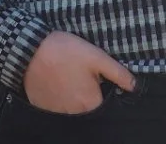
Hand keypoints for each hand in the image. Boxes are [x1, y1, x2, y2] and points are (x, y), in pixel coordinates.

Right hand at [22, 31, 136, 113]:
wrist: (30, 51)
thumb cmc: (66, 52)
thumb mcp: (97, 57)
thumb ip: (118, 73)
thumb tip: (135, 86)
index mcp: (91, 103)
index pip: (106, 102)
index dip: (104, 87)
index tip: (97, 75)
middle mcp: (75, 113)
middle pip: (89, 105)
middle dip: (88, 91)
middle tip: (80, 72)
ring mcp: (57, 112)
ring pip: (73, 106)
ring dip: (73, 94)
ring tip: (68, 74)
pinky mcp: (43, 108)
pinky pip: (57, 106)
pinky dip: (59, 96)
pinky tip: (57, 80)